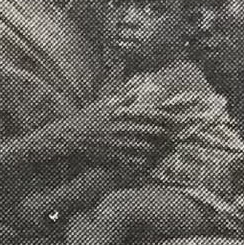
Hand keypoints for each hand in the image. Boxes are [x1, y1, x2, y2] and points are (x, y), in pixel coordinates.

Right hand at [59, 95, 174, 171]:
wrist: (71, 136)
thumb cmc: (89, 117)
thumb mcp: (105, 102)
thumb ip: (124, 94)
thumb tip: (140, 83)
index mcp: (121, 113)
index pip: (147, 113)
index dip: (162, 116)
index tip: (172, 117)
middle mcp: (121, 128)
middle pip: (150, 131)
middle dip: (163, 133)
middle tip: (171, 133)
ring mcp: (118, 143)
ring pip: (145, 146)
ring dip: (156, 147)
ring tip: (163, 146)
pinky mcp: (114, 155)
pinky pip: (134, 160)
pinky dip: (144, 161)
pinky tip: (149, 160)